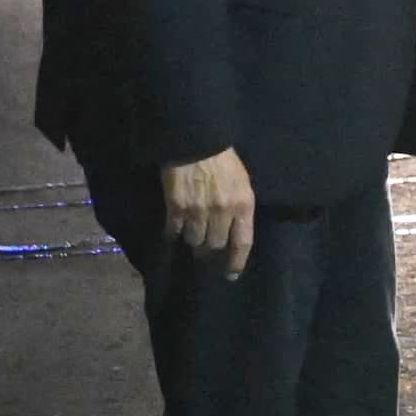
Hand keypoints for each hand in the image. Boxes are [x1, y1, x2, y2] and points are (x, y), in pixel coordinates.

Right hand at [163, 147, 256, 275]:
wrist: (196, 140)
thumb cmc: (223, 160)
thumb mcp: (242, 182)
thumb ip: (240, 207)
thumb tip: (233, 231)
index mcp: (243, 205)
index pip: (242, 243)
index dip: (236, 262)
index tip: (230, 274)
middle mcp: (222, 212)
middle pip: (215, 245)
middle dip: (210, 252)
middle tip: (206, 253)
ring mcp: (198, 211)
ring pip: (195, 241)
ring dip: (193, 242)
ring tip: (192, 237)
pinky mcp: (176, 207)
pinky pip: (174, 231)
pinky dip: (173, 234)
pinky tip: (173, 232)